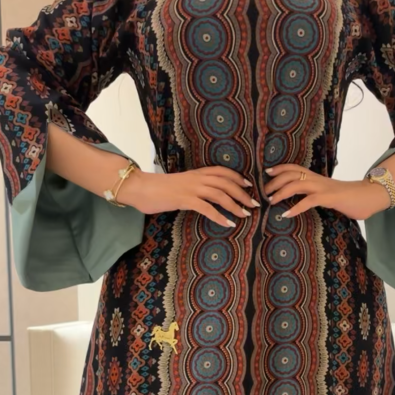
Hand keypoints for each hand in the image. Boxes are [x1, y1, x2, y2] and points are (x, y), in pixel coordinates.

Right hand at [124, 167, 259, 227]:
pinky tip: (228, 223)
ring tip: (245, 214)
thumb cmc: (158, 189)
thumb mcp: (180, 184)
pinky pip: (207, 208)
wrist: (141, 187)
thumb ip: (193, 187)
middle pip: (226, 183)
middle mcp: (197, 178)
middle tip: (253, 203)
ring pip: (220, 194)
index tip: (248, 185)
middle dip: (242, 193)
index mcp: (196, 173)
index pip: (222, 172)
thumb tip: (203, 196)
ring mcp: (191, 188)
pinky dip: (219, 216)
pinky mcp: (185, 200)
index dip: (237, 177)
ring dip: (235, 205)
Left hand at [265, 165, 390, 220]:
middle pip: (291, 174)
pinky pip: (309, 201)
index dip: (280, 168)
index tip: (267, 172)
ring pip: (297, 184)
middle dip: (275, 182)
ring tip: (271, 201)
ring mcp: (323, 188)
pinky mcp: (329, 198)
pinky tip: (287, 215)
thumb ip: (316, 194)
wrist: (369, 196)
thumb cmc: (349, 198)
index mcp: (316, 177)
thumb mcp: (328, 193)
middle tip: (265, 192)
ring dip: (281, 192)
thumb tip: (305, 199)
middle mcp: (317, 179)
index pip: (295, 168)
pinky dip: (296, 208)